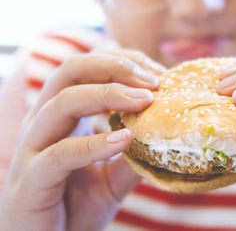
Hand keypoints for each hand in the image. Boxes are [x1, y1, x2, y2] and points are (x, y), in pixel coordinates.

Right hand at [0, 49, 165, 230]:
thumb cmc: (75, 207)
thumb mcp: (113, 176)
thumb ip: (134, 155)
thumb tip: (168, 137)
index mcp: (63, 116)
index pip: (88, 69)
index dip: (124, 62)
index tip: (159, 74)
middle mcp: (45, 123)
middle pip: (71, 70)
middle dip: (115, 66)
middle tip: (153, 79)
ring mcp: (35, 148)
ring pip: (63, 102)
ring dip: (108, 94)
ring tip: (145, 101)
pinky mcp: (33, 179)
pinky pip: (61, 153)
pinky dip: (95, 143)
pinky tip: (124, 140)